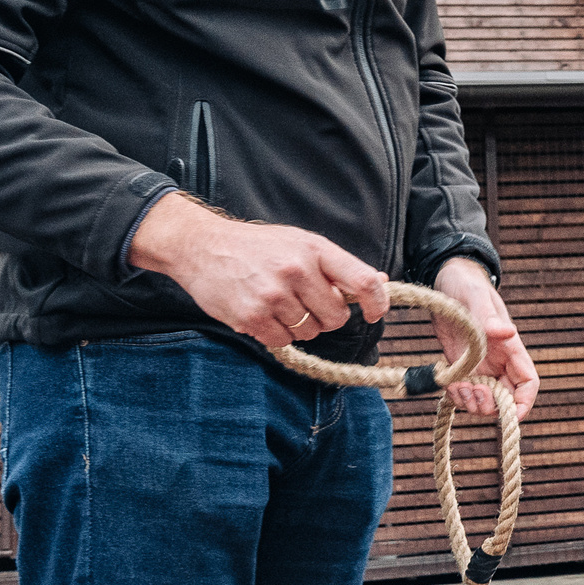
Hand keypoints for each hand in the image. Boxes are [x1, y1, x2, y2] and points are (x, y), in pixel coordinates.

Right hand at [127, 191, 388, 347]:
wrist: (202, 247)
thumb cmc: (259, 247)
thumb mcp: (301, 243)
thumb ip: (338, 266)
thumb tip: (380, 283)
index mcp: (315, 249)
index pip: (362, 281)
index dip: (377, 302)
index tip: (374, 312)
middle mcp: (297, 271)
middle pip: (336, 317)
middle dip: (326, 316)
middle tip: (306, 303)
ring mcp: (273, 295)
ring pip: (310, 332)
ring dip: (299, 325)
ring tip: (278, 303)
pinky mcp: (252, 317)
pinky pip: (282, 341)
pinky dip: (277, 333)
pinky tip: (263, 313)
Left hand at [434, 256, 539, 421]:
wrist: (445, 281)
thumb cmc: (466, 285)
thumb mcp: (476, 299)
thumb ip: (490, 318)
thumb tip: (507, 332)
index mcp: (511, 350)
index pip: (528, 384)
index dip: (523, 404)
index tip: (509, 416)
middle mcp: (499, 363)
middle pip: (505, 400)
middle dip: (490, 406)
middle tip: (471, 390)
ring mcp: (480, 367)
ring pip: (484, 401)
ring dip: (471, 403)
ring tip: (457, 386)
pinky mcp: (462, 368)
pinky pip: (464, 393)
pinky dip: (456, 396)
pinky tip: (448, 383)